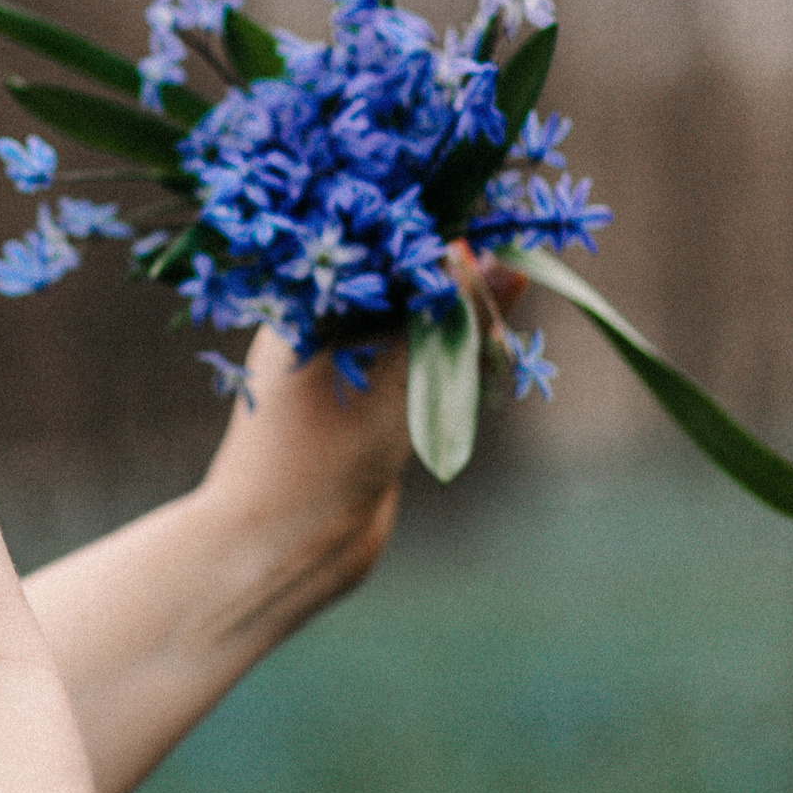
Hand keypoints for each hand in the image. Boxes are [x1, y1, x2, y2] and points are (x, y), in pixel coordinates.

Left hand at [191, 253, 522, 602]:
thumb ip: (442, 321)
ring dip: (465, 325)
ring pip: (420, 327)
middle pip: (404, 285)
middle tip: (508, 291)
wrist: (284, 551)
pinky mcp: (370, 408)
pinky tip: (493, 358)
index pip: (377, 250)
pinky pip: (423, 367)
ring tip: (505, 329)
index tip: (490, 240)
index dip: (434, 243)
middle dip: (457, 285)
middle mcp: (320, 331)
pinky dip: (458, 362)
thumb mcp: (390, 382)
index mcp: (302, 308)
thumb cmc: (317, 460)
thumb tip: (496, 256)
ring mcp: (346, 371)